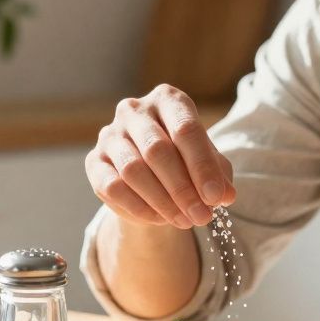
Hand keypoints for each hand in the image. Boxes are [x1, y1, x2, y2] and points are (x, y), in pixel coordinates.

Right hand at [85, 85, 235, 228]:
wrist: (150, 171)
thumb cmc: (185, 159)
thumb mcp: (208, 162)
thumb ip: (218, 174)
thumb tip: (225, 194)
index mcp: (167, 99)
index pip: (186, 129)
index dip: (202, 166)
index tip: (216, 198)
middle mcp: (134, 110)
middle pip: (157, 150)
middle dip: (183, 189)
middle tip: (202, 217)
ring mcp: (110, 134)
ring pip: (134, 170)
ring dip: (162, 201)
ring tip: (184, 221)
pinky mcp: (94, 161)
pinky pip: (113, 187)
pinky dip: (139, 208)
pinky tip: (159, 219)